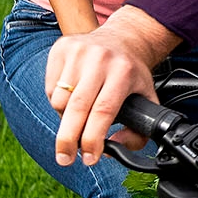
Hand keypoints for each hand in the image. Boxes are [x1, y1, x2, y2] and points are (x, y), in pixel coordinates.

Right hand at [45, 6, 178, 166]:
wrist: (123, 37)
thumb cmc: (132, 74)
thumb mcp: (147, 98)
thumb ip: (138, 131)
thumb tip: (113, 149)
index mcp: (123, 72)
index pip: (103, 111)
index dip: (93, 139)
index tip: (89, 159)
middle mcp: (100, 60)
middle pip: (77, 108)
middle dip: (68, 140)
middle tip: (65, 159)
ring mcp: (78, 52)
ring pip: (59, 101)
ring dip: (65, 119)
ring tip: (78, 118)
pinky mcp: (61, 49)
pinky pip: (50, 89)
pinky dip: (57, 102)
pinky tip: (72, 97)